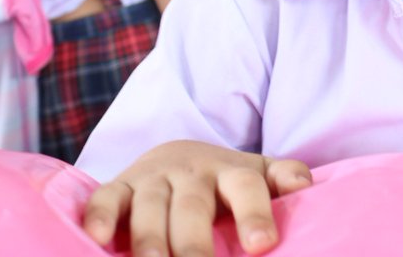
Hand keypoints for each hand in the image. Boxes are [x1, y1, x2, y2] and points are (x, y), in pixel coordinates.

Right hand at [83, 140, 312, 256]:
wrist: (178, 156)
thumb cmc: (226, 181)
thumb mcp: (258, 176)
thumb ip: (283, 178)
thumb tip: (305, 185)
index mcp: (231, 172)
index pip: (246, 187)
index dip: (255, 214)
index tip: (261, 245)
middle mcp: (191, 173)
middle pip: (193, 206)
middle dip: (195, 242)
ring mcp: (153, 178)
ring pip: (150, 206)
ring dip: (150, 239)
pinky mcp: (119, 186)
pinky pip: (106, 198)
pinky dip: (99, 216)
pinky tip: (98, 239)